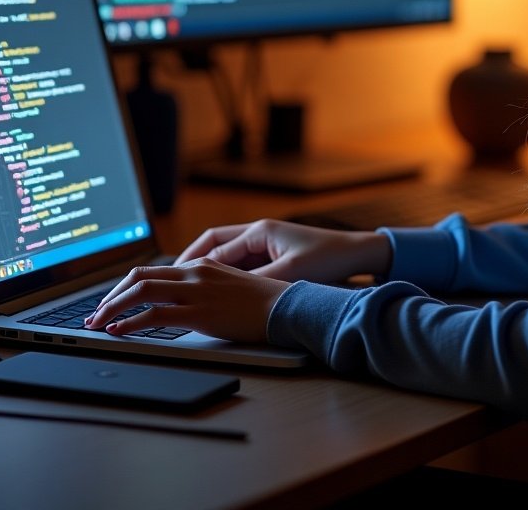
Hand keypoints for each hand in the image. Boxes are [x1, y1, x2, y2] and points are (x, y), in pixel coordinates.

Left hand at [83, 258, 285, 342]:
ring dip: (112, 308)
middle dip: (111, 295)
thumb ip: (204, 290)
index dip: (124, 286)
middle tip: (94, 314)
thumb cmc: (263, 303)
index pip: (152, 269)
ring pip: (141, 292)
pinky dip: (129, 323)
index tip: (110, 302)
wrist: (286, 307)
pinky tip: (118, 331)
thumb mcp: (228, 288)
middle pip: (139, 276)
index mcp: (201, 265)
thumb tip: (180, 306)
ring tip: (96, 324)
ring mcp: (196, 291)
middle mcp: (195, 272)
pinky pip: (154, 315)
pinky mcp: (199, 313)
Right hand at [175, 218, 391, 283]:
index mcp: (259, 231)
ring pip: (226, 256)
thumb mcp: (289, 273)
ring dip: (207, 271)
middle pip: (214, 246)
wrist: (358, 253)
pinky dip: (226, 277)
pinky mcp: (273, 255)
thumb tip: (226, 292)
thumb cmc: (328, 259)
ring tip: (186, 291)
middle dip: (190, 263)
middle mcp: (259, 233)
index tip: (173, 280)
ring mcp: (265, 243)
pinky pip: (241, 265)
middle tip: (169, 282)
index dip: (191, 264)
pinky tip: (217, 295)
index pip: (214, 247)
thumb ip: (256, 281)